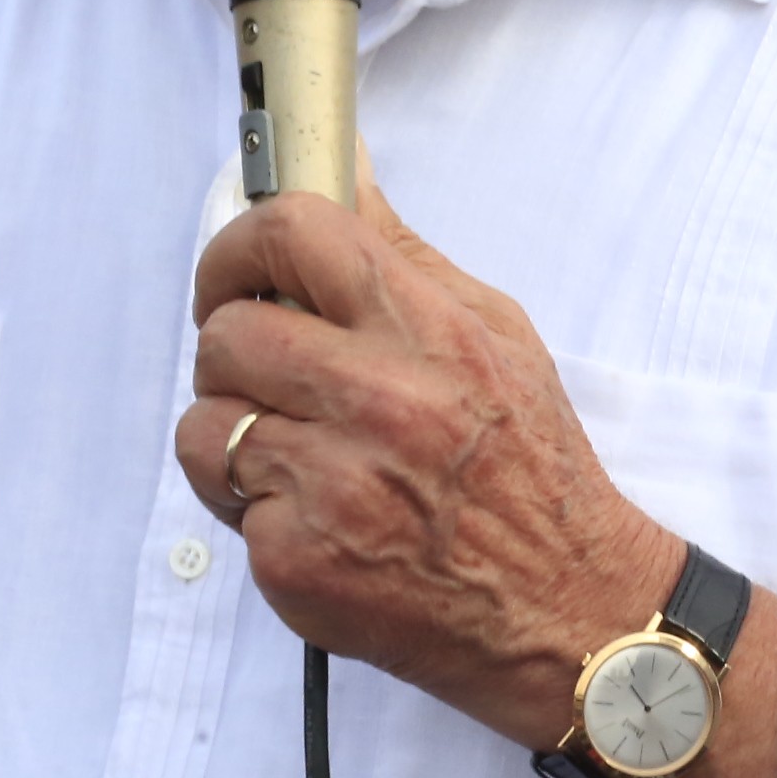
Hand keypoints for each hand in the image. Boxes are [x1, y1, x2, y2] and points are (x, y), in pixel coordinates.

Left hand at [173, 177, 675, 750]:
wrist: (571, 614)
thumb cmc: (531, 469)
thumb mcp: (494, 335)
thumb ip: (403, 252)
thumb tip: (339, 163)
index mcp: (430, 333)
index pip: (295, 232)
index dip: (241, 246)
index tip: (240, 274)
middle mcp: (382, 403)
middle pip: (227, 330)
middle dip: (235, 352)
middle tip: (273, 379)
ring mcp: (334, 487)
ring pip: (205, 420)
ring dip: (236, 436)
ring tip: (300, 457)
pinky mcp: (298, 562)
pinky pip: (224, 501)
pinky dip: (254, 511)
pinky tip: (317, 520)